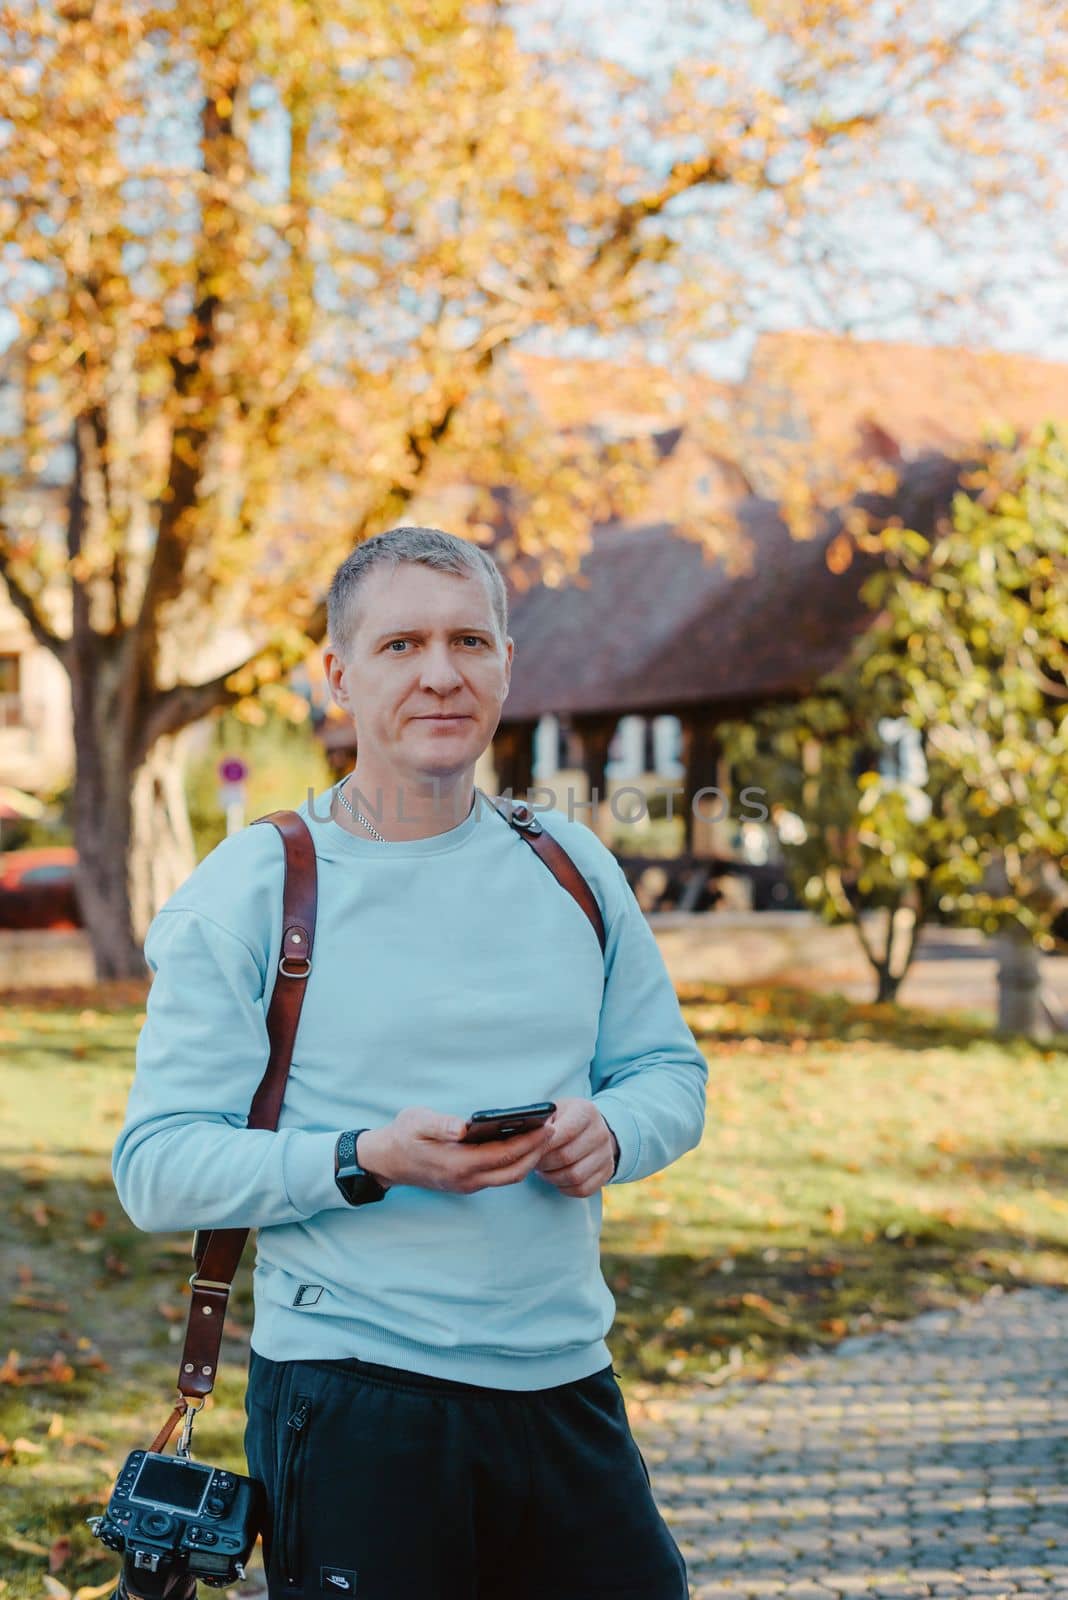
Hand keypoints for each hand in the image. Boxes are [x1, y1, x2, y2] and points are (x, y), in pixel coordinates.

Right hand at [357, 1108, 555, 1195]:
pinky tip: (524, 1143)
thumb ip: (440, 1124)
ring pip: (509, 1177)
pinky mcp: (467, 1183)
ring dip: (529, 1159)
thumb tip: (464, 1127)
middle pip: (514, 1172)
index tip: (548, 1127)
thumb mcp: (416, 1122)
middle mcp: (466, 1180)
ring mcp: (467, 1185)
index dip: (529, 1142)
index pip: (503, 1156)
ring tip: (544, 1135)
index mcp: (457, 1164)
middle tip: (555, 1130)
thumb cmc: (403, 1136)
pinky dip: (516, 1162)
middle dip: (537, 1153)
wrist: (386, 1161)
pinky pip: (499, 1176)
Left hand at [533, 1098, 617, 1197]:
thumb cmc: (565, 1119)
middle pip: (567, 1157)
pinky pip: (583, 1189)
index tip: (530, 1149)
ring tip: (544, 1170)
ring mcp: (606, 1154)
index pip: (565, 1133)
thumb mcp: (554, 1111)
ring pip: (575, 1176)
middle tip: (534, 1161)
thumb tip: (527, 1138)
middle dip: (544, 1163)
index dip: (544, 1145)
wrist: (591, 1128)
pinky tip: (557, 1178)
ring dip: (553, 1177)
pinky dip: (565, 1188)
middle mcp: (600, 1132)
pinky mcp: (607, 1172)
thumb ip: (542, 1122)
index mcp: (586, 1112)